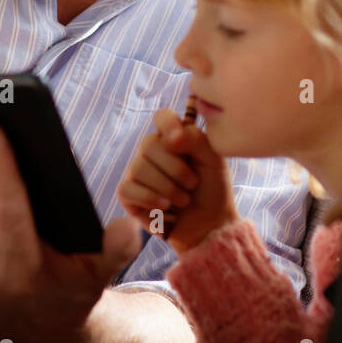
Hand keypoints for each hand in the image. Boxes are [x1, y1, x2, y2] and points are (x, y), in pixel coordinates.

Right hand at [117, 108, 238, 255]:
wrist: (209, 224)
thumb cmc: (212, 189)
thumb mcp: (213, 160)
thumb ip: (196, 140)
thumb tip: (170, 138)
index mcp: (173, 139)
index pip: (162, 117)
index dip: (168, 125)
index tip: (179, 141)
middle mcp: (152, 152)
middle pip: (148, 144)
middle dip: (174, 168)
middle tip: (192, 184)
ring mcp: (137, 172)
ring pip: (139, 167)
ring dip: (167, 187)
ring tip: (183, 200)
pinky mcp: (128, 194)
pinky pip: (128, 188)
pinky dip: (150, 198)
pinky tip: (165, 208)